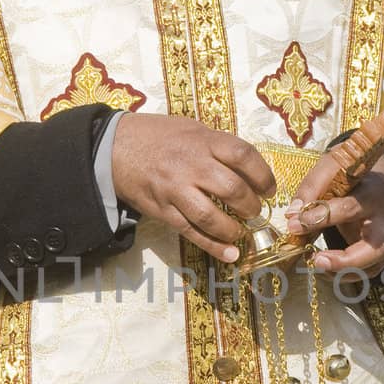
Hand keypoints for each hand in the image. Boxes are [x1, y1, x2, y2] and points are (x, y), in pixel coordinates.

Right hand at [112, 113, 275, 262]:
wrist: (114, 147)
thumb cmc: (158, 136)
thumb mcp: (191, 128)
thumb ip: (218, 146)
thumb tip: (249, 168)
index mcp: (203, 140)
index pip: (243, 156)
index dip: (262, 175)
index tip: (268, 188)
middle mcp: (191, 165)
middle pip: (232, 189)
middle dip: (251, 206)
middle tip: (255, 211)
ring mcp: (175, 190)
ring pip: (212, 216)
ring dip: (233, 229)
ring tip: (240, 231)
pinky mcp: (163, 210)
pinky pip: (192, 232)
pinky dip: (214, 246)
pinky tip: (230, 254)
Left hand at [285, 152, 383, 275]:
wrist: (376, 187)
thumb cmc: (350, 180)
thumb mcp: (331, 170)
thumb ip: (312, 187)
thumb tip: (293, 214)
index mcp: (373, 194)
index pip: (349, 208)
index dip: (321, 217)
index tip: (294, 224)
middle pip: (375, 249)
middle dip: (344, 260)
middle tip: (316, 260)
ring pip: (370, 267)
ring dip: (340, 271)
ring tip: (314, 261)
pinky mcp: (378, 257)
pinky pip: (363, 274)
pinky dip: (341, 275)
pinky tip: (323, 266)